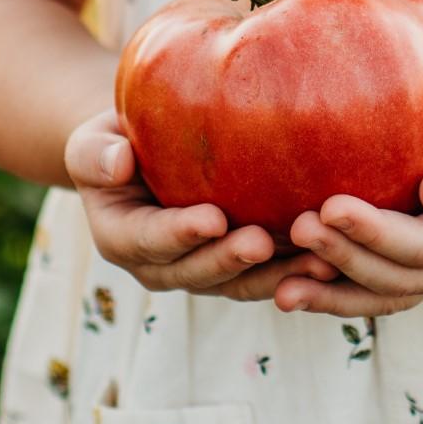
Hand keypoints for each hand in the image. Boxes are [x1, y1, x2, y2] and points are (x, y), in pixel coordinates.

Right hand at [65, 109, 338, 299]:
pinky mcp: (233, 262)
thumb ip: (96, 154)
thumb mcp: (93, 141)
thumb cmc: (117, 141)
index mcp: (122, 238)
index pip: (148, 240)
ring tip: (316, 258)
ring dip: (275, 275)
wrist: (143, 154)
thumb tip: (118, 162)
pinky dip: (294, 268)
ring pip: (237, 282)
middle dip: (230, 260)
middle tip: (264, 242)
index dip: (179, 234)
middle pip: (196, 272)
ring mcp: (199, 268)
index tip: (212, 218)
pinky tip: (330, 254)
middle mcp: (160, 265)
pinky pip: (264, 273)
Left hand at [274, 85, 422, 316]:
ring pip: (380, 288)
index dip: (375, 234)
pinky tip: (295, 273)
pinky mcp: (418, 242)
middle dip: (343, 258)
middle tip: (295, 230)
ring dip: (332, 289)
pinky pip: (375, 272)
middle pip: (394, 275)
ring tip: (281, 287)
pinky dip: (337, 279)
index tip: (329, 208)